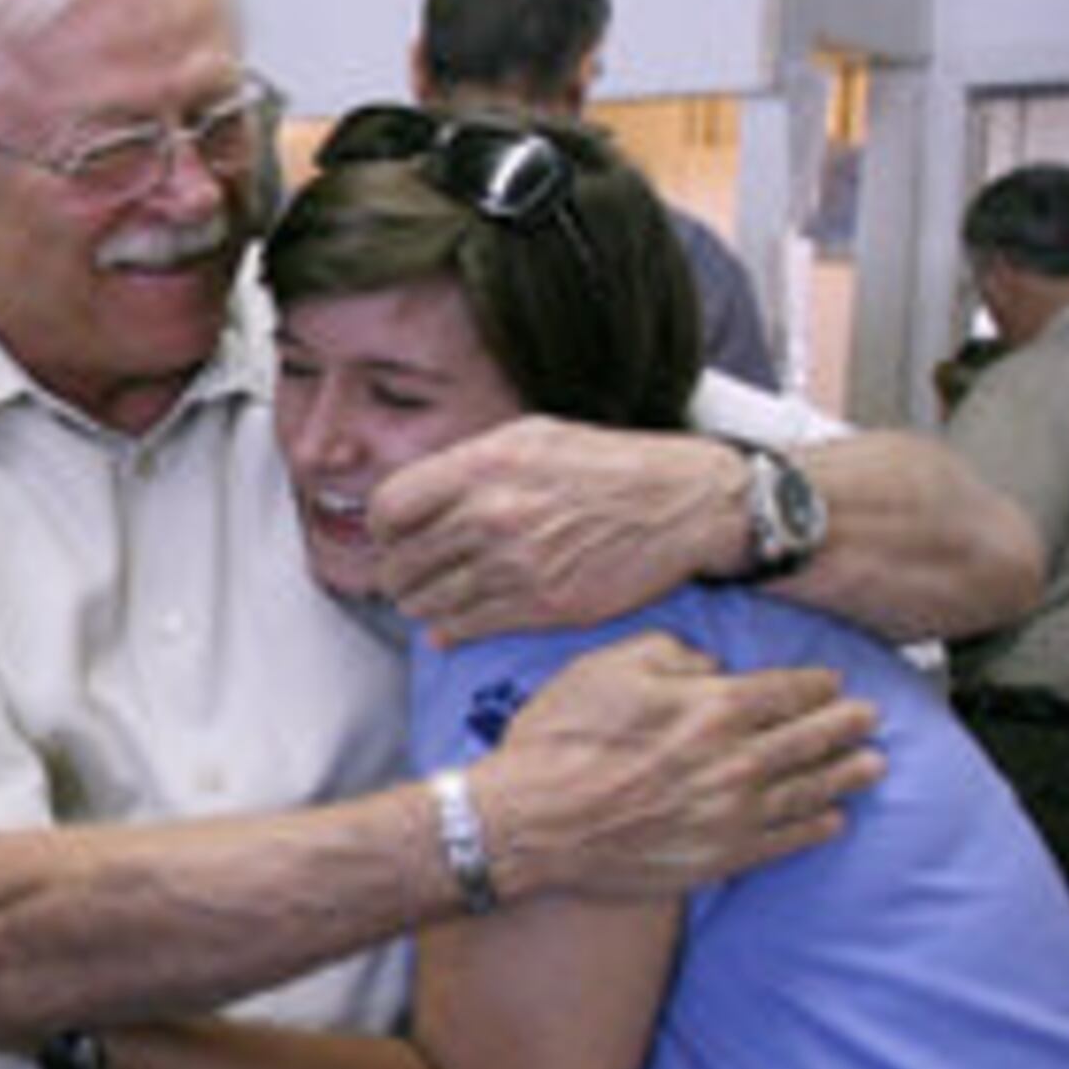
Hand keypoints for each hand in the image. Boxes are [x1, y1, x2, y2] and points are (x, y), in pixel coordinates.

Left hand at [370, 418, 736, 644]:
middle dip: (397, 573)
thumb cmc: (608, 467)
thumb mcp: (531, 438)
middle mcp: (491, 514)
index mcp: (483, 466)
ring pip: (427, 602)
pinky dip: (450, 630)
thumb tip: (414, 510)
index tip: (392, 537)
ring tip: (431, 598)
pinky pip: (465, 627)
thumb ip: (466, 468)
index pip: (388, 508)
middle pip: (400, 563)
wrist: (685, 503)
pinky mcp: (543, 606)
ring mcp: (516, 565)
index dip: (382, 529)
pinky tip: (453, 622)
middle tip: (408, 575)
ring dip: (421, 605)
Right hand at [474, 631, 879, 900]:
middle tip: (870, 719)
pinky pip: (784, 840)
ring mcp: (731, 813)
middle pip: (809, 738)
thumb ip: (667, 654)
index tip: (834, 683)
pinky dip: (815, 828)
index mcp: (710, 708)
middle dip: (845, 726)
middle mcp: (734, 761)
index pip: (784, 691)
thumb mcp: (605, 669)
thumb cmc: (559, 741)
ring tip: (873, 765)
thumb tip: (709, 664)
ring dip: (845, 775)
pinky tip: (833, 820)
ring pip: (808, 790)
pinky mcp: (719, 856)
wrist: (530, 822)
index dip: (816, 685)